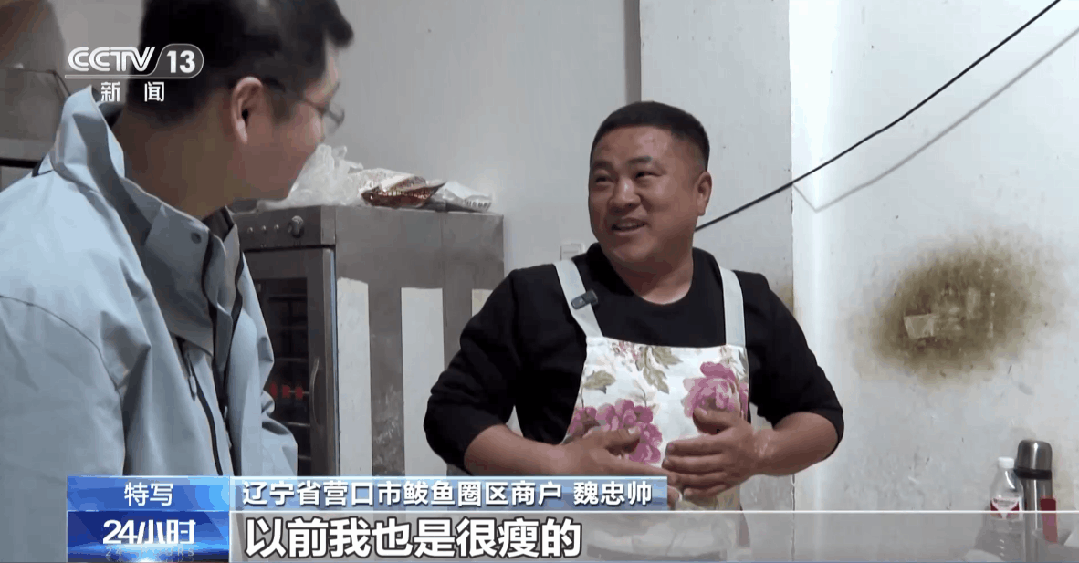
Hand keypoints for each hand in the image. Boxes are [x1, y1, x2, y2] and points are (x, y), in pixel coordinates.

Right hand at [551, 428, 679, 507]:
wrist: (554, 471)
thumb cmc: (577, 454)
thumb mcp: (598, 440)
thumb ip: (619, 437)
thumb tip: (638, 432)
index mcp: (616, 468)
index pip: (643, 472)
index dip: (661, 475)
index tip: (674, 478)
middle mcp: (615, 484)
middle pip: (644, 492)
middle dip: (662, 495)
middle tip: (676, 498)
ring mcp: (609, 496)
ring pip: (636, 503)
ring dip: (652, 504)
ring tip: (665, 506)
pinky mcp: (603, 503)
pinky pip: (623, 510)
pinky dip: (636, 510)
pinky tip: (644, 511)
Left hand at [662, 408, 763, 499]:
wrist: (762, 454)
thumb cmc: (745, 435)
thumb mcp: (733, 421)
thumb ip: (714, 416)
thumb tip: (696, 411)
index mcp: (725, 444)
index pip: (700, 446)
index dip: (684, 447)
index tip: (669, 447)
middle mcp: (726, 461)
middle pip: (699, 464)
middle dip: (680, 464)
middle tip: (665, 462)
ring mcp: (727, 474)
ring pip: (703, 478)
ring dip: (685, 478)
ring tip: (670, 476)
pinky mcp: (729, 484)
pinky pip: (713, 490)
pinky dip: (699, 492)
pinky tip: (686, 492)